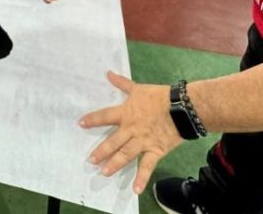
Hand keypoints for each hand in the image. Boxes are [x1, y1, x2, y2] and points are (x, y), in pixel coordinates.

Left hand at [79, 72, 182, 194]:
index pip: (105, 116)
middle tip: (90, 160)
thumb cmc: (159, 97)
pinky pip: (147, 166)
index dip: (92, 119)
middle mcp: (131, 129)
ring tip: (104, 172)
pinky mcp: (155, 150)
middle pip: (113, 141)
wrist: (182, 108)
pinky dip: (142, 178)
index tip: (80, 123)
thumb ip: (122, 83)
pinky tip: (135, 189)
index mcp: (126, 113)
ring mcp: (143, 141)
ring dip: (115, 163)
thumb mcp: (138, 88)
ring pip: (126, 154)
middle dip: (101, 150)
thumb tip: (107, 73)